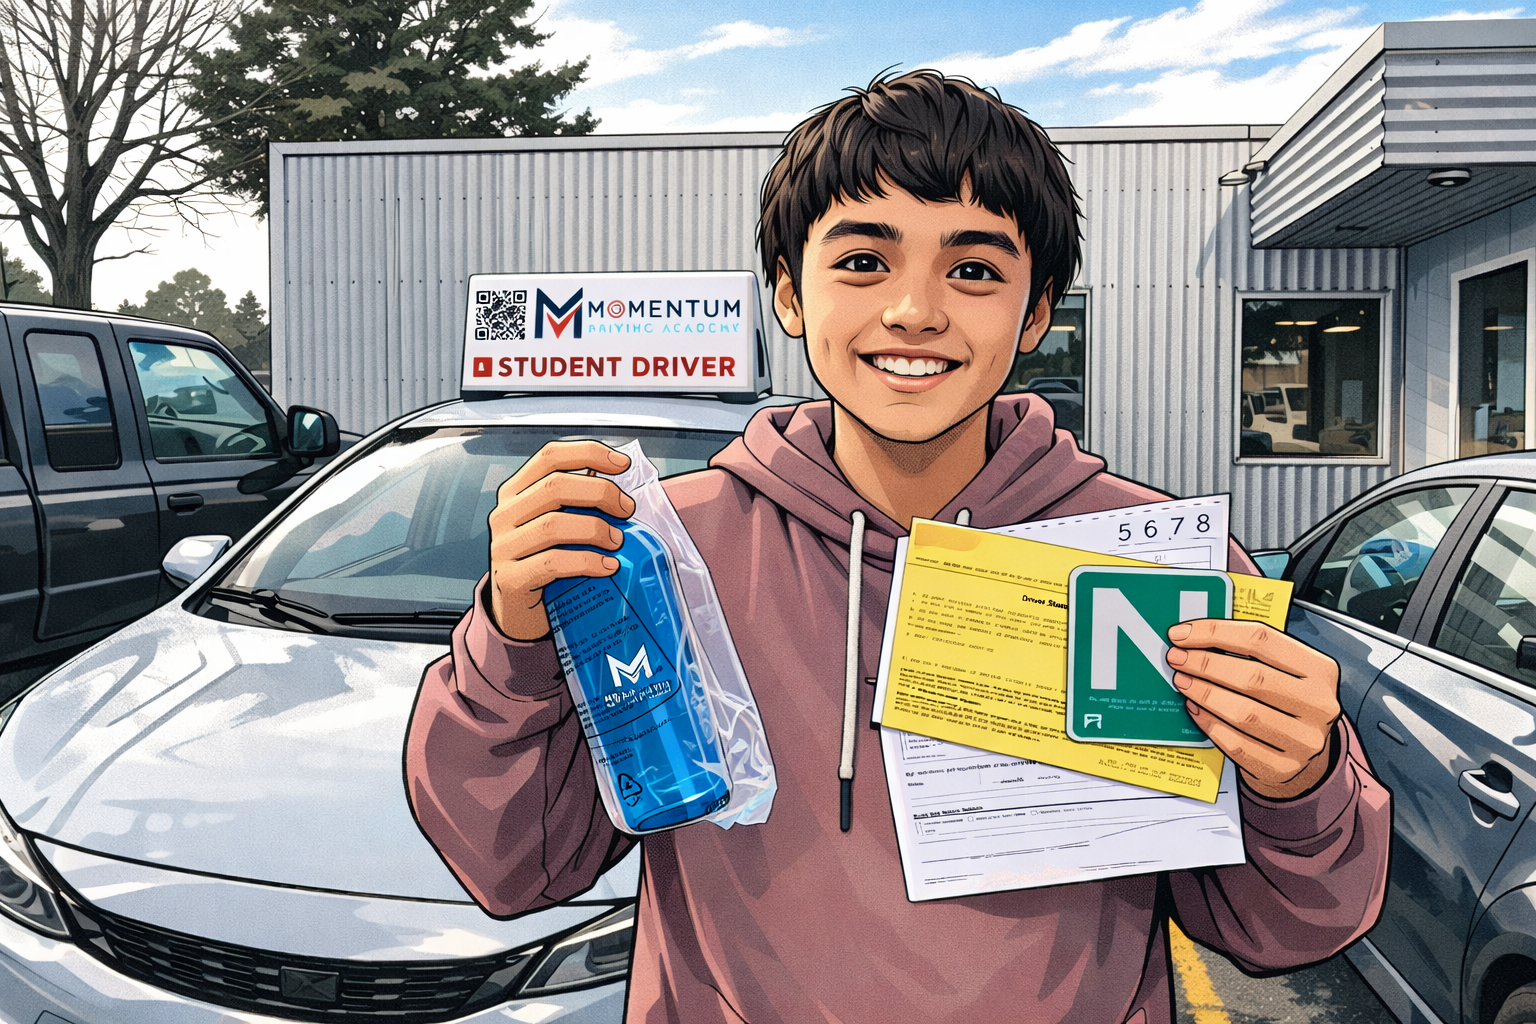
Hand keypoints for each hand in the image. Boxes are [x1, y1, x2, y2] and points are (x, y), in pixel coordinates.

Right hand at [487, 440, 634, 640]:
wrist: (519, 613)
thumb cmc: (545, 563)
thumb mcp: (558, 527)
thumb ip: (578, 505)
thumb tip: (623, 491)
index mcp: (516, 492)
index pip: (550, 457)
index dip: (588, 453)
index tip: (622, 465)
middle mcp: (505, 514)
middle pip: (554, 486)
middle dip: (600, 493)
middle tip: (626, 510)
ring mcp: (503, 546)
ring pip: (553, 525)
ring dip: (595, 529)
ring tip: (618, 542)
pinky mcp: (510, 578)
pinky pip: (553, 563)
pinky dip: (587, 562)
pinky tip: (607, 566)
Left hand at [1166, 620, 1340, 799]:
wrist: (1303, 747)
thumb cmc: (1285, 699)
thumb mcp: (1282, 669)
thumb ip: (1248, 652)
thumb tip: (1194, 638)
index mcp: (1320, 670)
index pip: (1262, 640)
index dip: (1216, 633)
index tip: (1182, 634)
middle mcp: (1318, 705)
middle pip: (1253, 677)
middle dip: (1206, 665)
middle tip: (1178, 659)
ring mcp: (1303, 740)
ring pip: (1244, 713)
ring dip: (1205, 694)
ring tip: (1183, 682)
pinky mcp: (1283, 768)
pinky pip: (1237, 745)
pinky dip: (1210, 724)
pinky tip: (1195, 710)